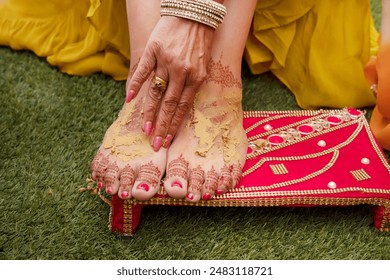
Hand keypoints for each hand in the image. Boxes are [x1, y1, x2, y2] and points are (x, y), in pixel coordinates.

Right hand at [126, 16, 214, 150]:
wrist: (195, 12)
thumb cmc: (200, 41)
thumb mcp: (202, 65)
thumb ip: (192, 84)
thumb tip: (180, 106)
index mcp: (196, 77)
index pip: (183, 106)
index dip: (174, 124)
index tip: (167, 139)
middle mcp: (182, 71)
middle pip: (169, 104)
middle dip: (162, 125)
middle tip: (155, 143)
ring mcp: (167, 61)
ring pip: (156, 91)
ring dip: (149, 111)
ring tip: (144, 128)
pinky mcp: (154, 49)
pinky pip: (142, 69)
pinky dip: (135, 84)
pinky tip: (130, 100)